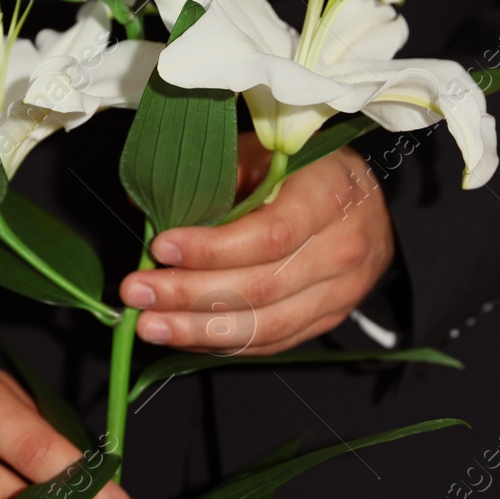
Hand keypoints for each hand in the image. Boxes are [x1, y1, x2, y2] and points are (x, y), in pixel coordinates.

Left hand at [119, 138, 393, 353]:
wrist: (364, 202)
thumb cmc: (304, 170)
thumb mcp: (265, 155)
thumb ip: (216, 181)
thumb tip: (148, 208)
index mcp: (329, 197)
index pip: (268, 236)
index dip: (210, 249)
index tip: (160, 247)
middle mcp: (342, 250)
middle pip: (261, 288)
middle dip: (189, 295)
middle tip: (136, 292)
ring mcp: (340, 293)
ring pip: (265, 326)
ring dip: (198, 330)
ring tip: (149, 325)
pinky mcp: (328, 320)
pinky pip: (273, 342)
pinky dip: (223, 343)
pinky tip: (183, 335)